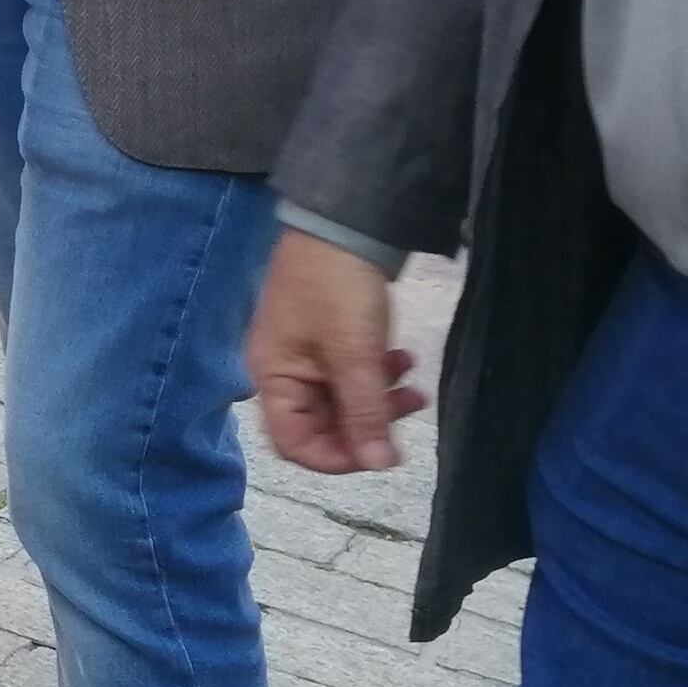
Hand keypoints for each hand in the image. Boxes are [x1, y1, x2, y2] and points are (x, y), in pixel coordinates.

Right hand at [248, 229, 423, 474]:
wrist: (343, 220)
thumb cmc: (337, 288)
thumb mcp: (354, 354)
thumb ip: (364, 414)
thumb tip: (378, 466)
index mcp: (274, 377)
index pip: (294, 443)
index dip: (335, 457)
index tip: (379, 453)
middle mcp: (284, 370)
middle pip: (322, 424)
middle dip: (368, 424)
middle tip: (408, 407)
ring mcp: (306, 353)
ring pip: (343, 399)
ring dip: (379, 399)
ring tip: (413, 383)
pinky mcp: (329, 336)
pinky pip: (352, 374)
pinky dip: (378, 374)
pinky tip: (402, 357)